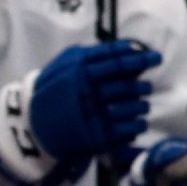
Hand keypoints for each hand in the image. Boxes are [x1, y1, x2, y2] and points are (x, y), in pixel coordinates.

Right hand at [0, 40, 159, 185]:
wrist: (31, 126)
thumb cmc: (52, 91)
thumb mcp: (64, 65)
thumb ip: (91, 55)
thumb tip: (129, 49)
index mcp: (77, 70)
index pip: (115, 59)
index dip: (139, 57)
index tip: (155, 57)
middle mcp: (85, 90)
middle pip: (127, 84)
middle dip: (141, 85)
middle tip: (145, 86)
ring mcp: (92, 114)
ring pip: (133, 105)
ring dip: (141, 104)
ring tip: (138, 104)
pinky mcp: (98, 136)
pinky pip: (132, 127)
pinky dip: (138, 123)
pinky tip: (135, 121)